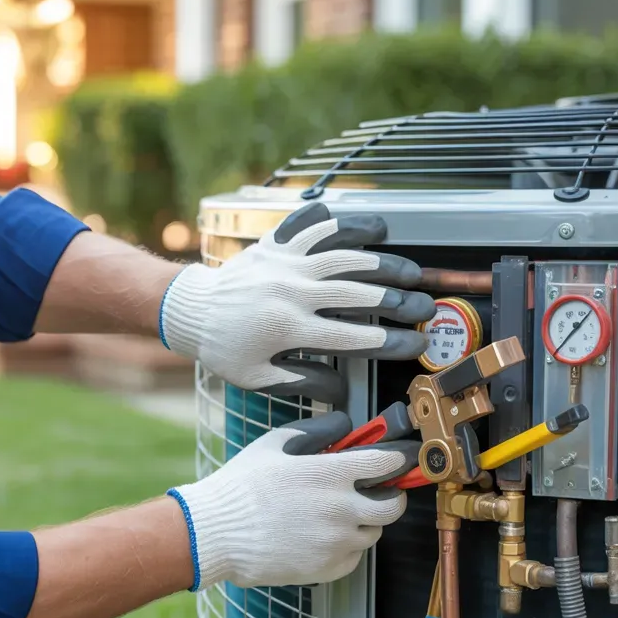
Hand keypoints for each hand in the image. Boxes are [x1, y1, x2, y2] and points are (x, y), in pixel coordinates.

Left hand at [158, 202, 434, 402]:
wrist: (191, 309)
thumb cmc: (225, 348)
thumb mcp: (257, 378)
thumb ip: (302, 384)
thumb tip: (342, 394)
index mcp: (288, 330)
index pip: (353, 338)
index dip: (391, 342)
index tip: (416, 344)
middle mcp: (291, 292)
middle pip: (358, 294)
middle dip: (399, 301)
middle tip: (425, 307)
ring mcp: (286, 262)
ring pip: (345, 256)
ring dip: (383, 261)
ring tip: (410, 270)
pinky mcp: (279, 243)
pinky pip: (316, 226)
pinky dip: (345, 222)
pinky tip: (374, 227)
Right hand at [167, 412, 418, 589]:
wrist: (215, 532)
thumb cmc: (242, 485)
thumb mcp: (277, 443)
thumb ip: (318, 432)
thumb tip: (346, 426)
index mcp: (331, 474)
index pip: (388, 463)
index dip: (399, 459)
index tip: (400, 460)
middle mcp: (341, 509)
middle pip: (394, 505)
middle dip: (391, 495)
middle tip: (378, 491)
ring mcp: (336, 543)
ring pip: (373, 532)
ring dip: (364, 521)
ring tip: (336, 514)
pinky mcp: (327, 568)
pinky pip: (353, 557)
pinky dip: (346, 547)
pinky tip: (321, 536)